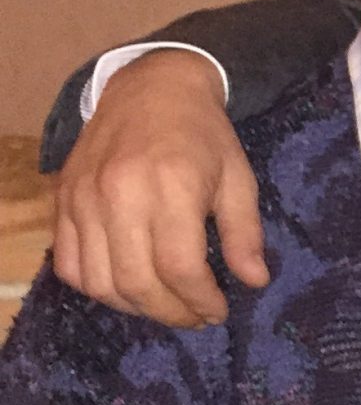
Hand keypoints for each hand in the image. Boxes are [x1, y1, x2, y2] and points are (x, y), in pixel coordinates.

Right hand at [52, 48, 266, 326]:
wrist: (151, 88)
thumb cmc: (203, 135)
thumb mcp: (239, 178)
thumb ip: (245, 233)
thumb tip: (254, 282)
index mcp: (171, 186)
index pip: (178, 267)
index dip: (200, 300)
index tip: (218, 311)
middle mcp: (119, 194)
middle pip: (136, 282)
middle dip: (171, 313)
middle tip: (195, 317)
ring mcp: (83, 199)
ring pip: (98, 282)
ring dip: (134, 307)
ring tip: (165, 305)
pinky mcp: (62, 201)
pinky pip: (68, 264)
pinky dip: (95, 287)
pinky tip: (127, 287)